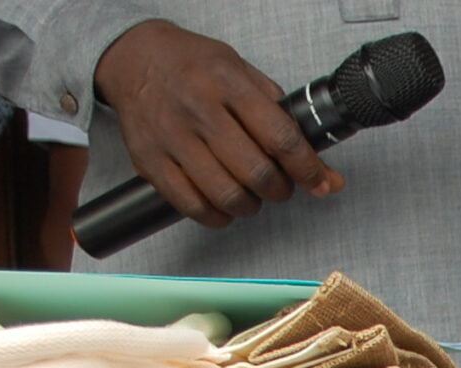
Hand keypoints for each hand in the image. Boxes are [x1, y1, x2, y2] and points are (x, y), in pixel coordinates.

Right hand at [93, 21, 340, 227]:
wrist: (135, 59)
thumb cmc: (194, 66)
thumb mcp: (242, 71)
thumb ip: (283, 116)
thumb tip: (324, 171)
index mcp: (227, 82)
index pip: (280, 137)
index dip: (307, 168)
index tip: (320, 183)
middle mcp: (199, 109)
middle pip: (255, 172)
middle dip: (279, 189)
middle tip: (280, 186)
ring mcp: (171, 137)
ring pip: (225, 195)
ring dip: (250, 206)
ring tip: (252, 195)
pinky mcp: (150, 161)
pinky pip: (192, 206)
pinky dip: (217, 216)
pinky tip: (224, 207)